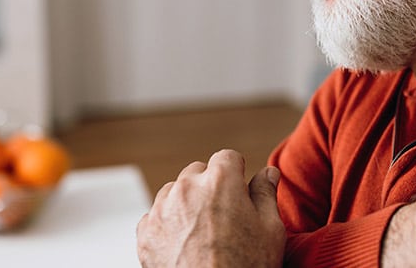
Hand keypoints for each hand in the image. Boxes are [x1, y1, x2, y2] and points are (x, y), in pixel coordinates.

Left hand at [136, 149, 284, 267]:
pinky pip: (156, 217)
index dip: (237, 174)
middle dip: (210, 187)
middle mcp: (186, 189)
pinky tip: (185, 245)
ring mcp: (161, 211)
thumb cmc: (245, 267)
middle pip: (198, 172)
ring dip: (186, 203)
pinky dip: (168, 226)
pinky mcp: (145, 234)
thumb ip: (266, 194)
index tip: (239, 191)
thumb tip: (268, 173)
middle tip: (224, 216)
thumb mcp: (270, 230)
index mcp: (220, 181)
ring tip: (203, 233)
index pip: (227, 157)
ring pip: (174, 192)